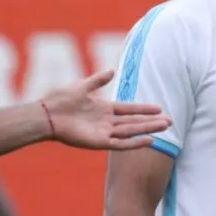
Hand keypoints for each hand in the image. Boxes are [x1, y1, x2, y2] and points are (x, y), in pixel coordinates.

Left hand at [39, 69, 171, 149]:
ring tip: (164, 127)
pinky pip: (121, 144)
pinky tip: (149, 140)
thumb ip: (98, 79)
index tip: (159, 108)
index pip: (129, 109)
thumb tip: (112, 71)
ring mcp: (103, 133)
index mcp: (103, 109)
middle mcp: (106, 122)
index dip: (144, 108)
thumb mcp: (83, 85)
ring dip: (148, 130)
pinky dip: (135, 143)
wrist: (46, 114)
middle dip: (151, 121)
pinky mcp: (99, 142)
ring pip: (131, 132)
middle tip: (169, 121)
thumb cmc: (60, 99)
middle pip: (134, 122)